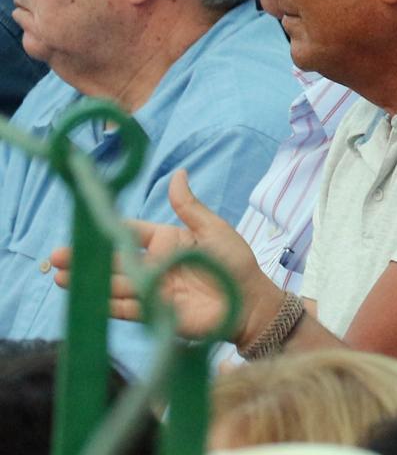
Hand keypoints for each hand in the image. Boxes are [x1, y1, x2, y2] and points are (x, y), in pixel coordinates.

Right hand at [51, 170, 284, 345]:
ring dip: (90, 281)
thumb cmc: (235, 262)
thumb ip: (189, 206)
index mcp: (167, 241)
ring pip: (114, 284)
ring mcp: (153, 290)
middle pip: (115, 260)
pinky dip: (106, 304)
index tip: (85, 223)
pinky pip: (127, 309)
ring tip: (60, 277)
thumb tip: (178, 173)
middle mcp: (155, 265)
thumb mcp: (212, 228)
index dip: (108, 230)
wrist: (249, 301)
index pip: (131, 232)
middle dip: (87, 258)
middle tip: (56, 256)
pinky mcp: (156, 314)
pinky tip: (86, 298)